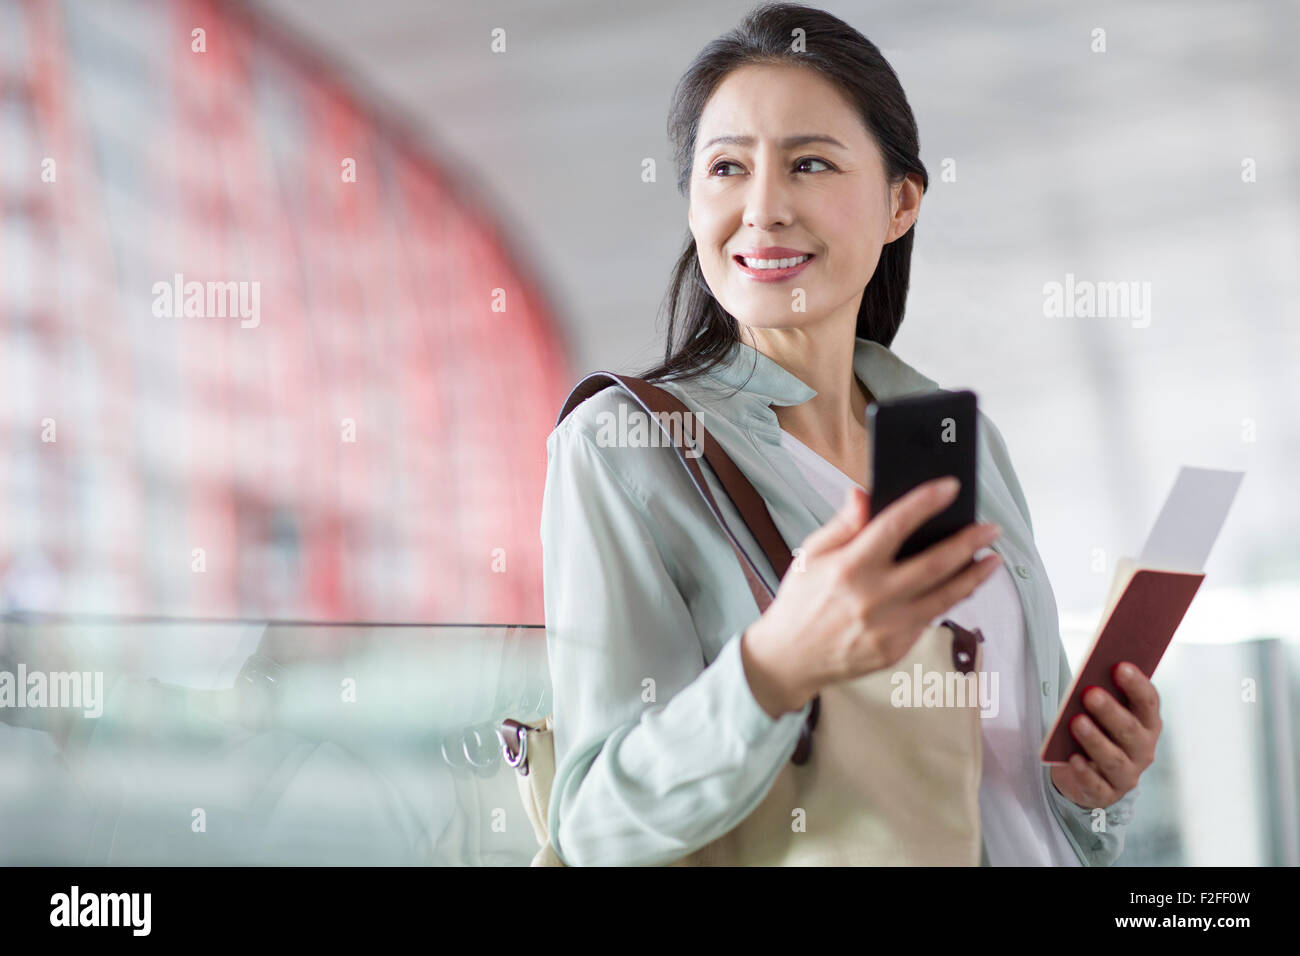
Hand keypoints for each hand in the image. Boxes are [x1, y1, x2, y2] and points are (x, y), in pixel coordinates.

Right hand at [741, 477, 1001, 716]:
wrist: (789, 660)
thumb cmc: (799, 602)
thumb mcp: (811, 555)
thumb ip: (843, 524)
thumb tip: (864, 494)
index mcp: (849, 567)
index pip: (896, 525)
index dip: (926, 502)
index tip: (950, 488)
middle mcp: (873, 597)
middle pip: (935, 563)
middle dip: (969, 541)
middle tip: (990, 527)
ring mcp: (888, 627)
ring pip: (945, 596)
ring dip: (974, 575)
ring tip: (992, 558)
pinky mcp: (896, 649)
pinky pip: (930, 618)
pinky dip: (950, 599)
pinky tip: (961, 585)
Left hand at [1050, 662, 1161, 809]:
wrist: (1086, 775)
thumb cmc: (1097, 732)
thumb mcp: (1102, 713)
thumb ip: (1102, 694)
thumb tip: (1090, 673)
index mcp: (1147, 724)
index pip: (1148, 703)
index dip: (1136, 684)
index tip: (1119, 666)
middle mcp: (1143, 750)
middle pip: (1130, 730)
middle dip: (1110, 711)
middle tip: (1090, 692)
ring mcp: (1126, 775)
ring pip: (1113, 758)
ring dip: (1095, 739)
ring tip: (1075, 721)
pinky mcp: (1105, 794)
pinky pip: (1096, 785)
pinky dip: (1085, 772)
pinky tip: (1072, 758)